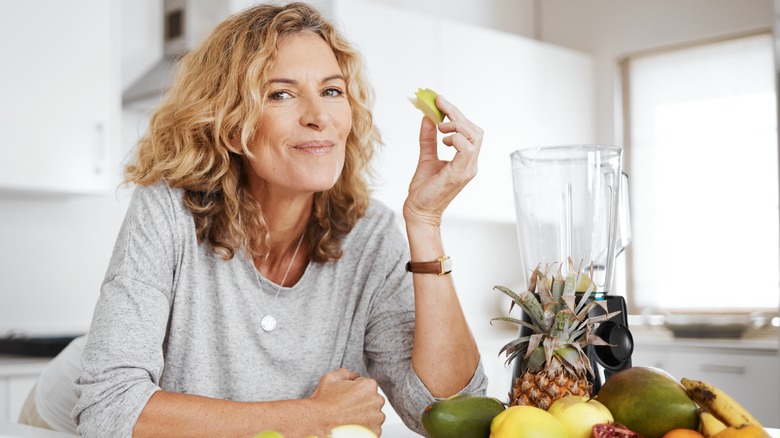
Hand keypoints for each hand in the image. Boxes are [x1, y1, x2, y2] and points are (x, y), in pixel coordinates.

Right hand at [306, 368, 384, 435]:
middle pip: (372, 401)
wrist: (316, 423)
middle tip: (346, 408)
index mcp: (369, 386)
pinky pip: (372, 429)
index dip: (355, 391)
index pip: (367, 386)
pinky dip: (363, 429)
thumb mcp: (330, 379)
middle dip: (362, 403)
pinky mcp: (374, 432)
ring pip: (373, 415)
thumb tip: (354, 374)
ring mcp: (377, 419)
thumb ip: (345, 373)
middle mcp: (376, 401)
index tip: (347, 397)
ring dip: (364, 416)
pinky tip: (351, 426)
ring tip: (348, 418)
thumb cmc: (323, 403)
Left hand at [403, 95, 482, 227]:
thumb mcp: (426, 157)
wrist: (418, 211)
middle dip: (457, 114)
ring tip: (440, 127)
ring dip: (457, 125)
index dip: (456, 114)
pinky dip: (455, 138)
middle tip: (439, 105)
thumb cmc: (424, 190)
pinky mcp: (460, 173)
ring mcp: (468, 169)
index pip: (470, 131)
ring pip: (474, 136)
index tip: (440, 101)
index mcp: (465, 160)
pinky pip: (466, 148)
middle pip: (475, 130)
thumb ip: (428, 139)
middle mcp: (470, 164)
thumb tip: (427, 118)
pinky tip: (443, 140)